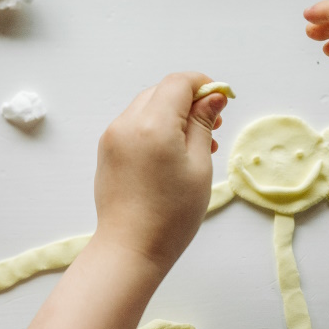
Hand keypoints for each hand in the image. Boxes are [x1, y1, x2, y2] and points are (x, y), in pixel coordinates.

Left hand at [93, 73, 226, 275]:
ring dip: (171, 115)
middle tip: (212, 126)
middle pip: (160, 92)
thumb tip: (213, 95)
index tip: (221, 100)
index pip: (177, 83)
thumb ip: (202, 124)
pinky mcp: (106, 149)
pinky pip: (133, 125)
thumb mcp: (199, 165)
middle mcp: (126, 123)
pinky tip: (172, 153)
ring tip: (197, 144)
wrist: (130, 246)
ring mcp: (112, 136)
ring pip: (146, 107)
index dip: (203, 85)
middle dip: (188, 101)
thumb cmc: (172, 213)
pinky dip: (154, 128)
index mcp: (151, 124)